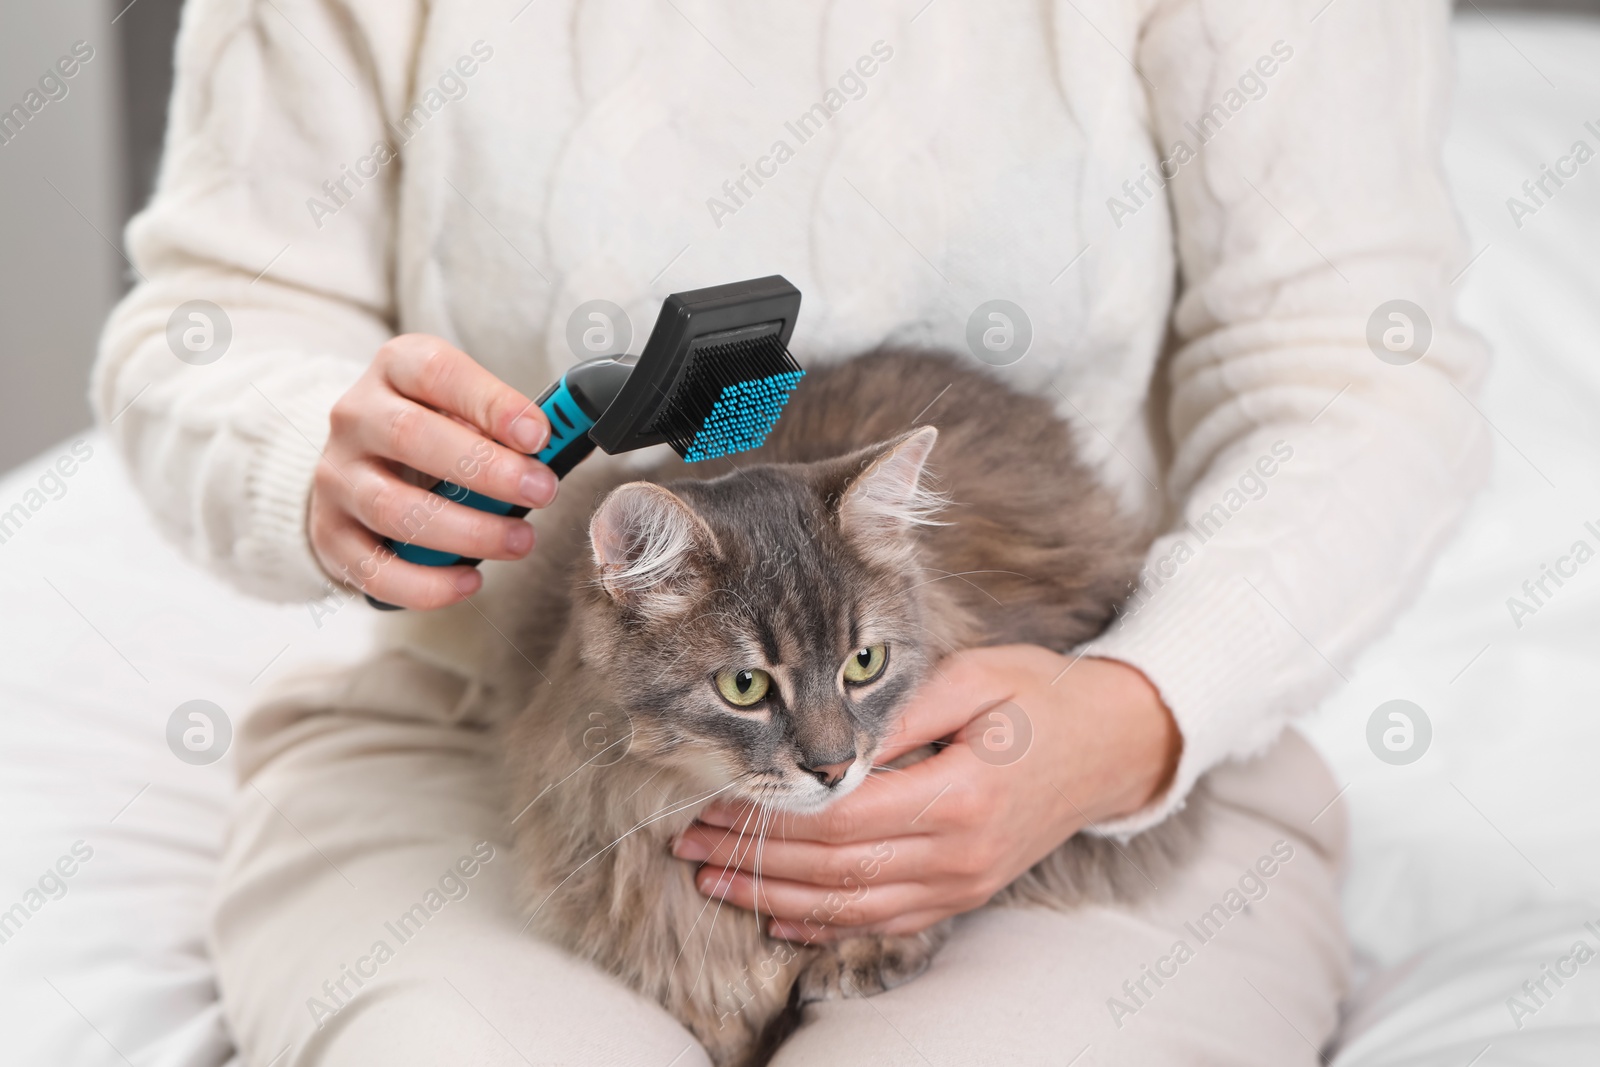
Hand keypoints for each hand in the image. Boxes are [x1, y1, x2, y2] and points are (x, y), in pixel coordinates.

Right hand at [309, 334, 557, 609]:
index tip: (538, 434)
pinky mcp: (330, 535)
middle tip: (540, 491)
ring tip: (520, 540)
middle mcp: (355, 418)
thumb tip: (554, 446)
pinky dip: (426, 582)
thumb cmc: (428, 433)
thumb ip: (499, 421)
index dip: (490, 402)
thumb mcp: (459, 406)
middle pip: (412, 436)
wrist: (355, 467)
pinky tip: (470, 580)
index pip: (435, 372)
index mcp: (393, 371)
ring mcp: (336, 478)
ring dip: (467, 530)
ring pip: (394, 507)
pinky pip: (375, 568)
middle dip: (487, 469)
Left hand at [672, 648, 1180, 941]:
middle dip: (753, 859)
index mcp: (960, 793)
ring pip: (851, 907)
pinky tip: (781, 920)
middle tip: (689, 844)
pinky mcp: (964, 894)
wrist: (1112, 745)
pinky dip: (827, 925)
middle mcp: (960, 853)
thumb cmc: (1040, 697)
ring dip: (775, 899)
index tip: (714, 799)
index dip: (770, 814)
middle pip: (834, 869)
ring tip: (714, 881)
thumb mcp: (974, 679)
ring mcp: (964, 883)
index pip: (841, 818)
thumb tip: (823, 741)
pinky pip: (884, 921)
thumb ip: (899, 712)